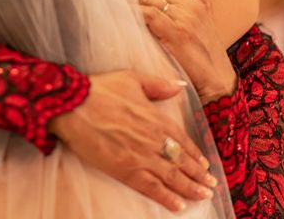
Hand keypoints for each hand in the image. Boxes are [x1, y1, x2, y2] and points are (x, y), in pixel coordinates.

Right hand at [48, 70, 217, 211]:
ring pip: (172, 177)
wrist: (73, 106)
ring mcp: (141, 157)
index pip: (183, 140)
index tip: (205, 164)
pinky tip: (178, 205)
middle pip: (181, 161)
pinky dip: (166, 198)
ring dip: (190, 188)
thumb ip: (158, 85)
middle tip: (210, 185)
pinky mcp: (125, 170)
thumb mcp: (132, 78)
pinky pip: (151, 188)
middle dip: (198, 175)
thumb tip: (179, 85)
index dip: (195, 154)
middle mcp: (153, 140)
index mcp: (156, 118)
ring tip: (203, 196)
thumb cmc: (100, 90)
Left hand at [131, 0, 236, 103]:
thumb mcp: (208, 25)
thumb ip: (204, 2)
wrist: (218, 82)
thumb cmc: (208, 58)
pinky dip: (133, 9)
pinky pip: (149, 14)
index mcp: (195, 2)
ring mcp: (184, 18)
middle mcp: (190, 6)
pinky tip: (119, 7)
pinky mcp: (176, 32)